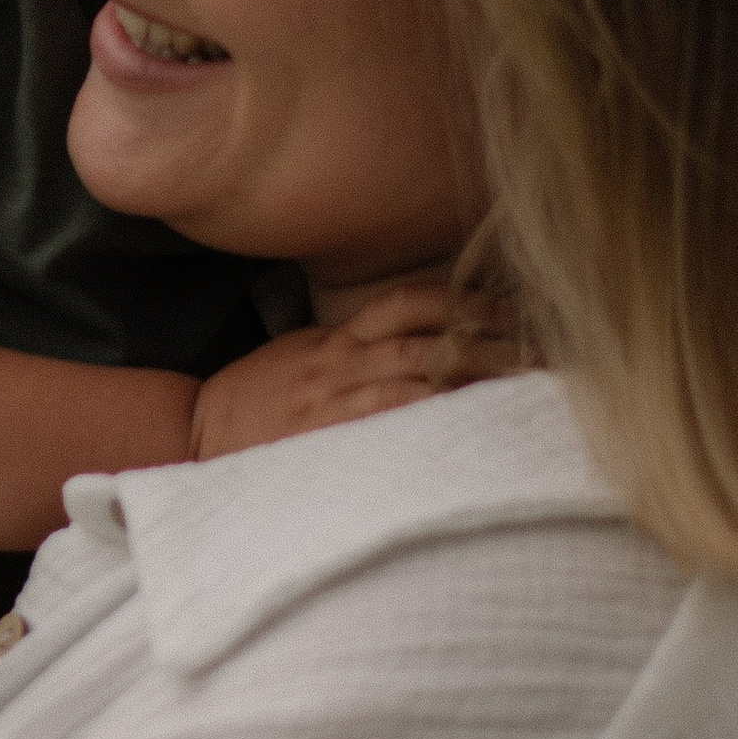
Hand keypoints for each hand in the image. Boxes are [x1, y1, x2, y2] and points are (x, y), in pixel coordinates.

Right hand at [188, 280, 527, 461]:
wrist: (192, 435)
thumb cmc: (252, 405)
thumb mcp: (297, 358)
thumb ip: (351, 350)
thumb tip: (418, 350)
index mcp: (336, 338)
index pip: (409, 303)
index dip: (464, 302)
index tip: (512, 315)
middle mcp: (341, 361)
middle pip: (430, 337)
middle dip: (492, 343)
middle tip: (544, 356)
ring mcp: (335, 398)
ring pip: (419, 373)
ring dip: (477, 376)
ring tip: (526, 387)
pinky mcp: (329, 434)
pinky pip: (392, 415)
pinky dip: (435, 412)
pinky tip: (473, 423)